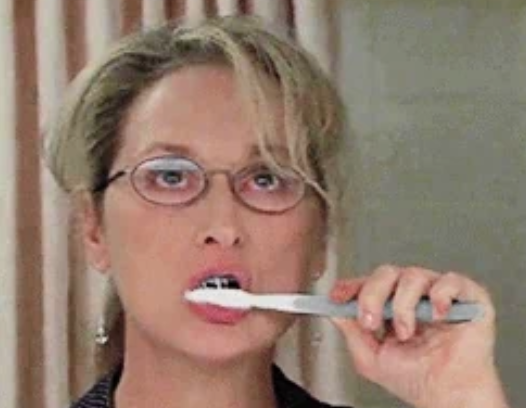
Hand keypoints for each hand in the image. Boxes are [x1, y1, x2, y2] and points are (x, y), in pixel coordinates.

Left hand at [329, 265, 507, 407]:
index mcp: (391, 305)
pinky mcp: (467, 298)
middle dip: (372, 295)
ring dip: (403, 305)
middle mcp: (413, 295)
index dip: (351, 286)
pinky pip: (452, 281)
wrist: (449, 397)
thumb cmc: (416, 380)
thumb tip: (335, 310)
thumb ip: (352, 333)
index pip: (368, 284)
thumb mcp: (370, 358)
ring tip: (406, 332)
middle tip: (370, 321)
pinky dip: (441, 294)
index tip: (336, 297)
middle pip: (386, 273)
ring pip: (413, 275)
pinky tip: (437, 315)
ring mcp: (438, 294)